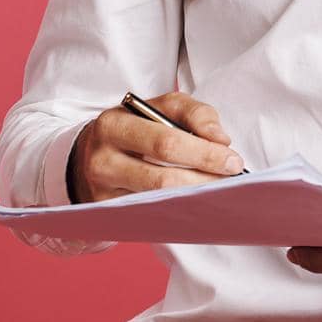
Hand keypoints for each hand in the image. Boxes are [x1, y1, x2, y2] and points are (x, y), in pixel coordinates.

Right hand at [65, 90, 245, 203]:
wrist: (87, 156)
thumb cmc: (136, 128)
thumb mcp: (160, 107)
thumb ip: (194, 114)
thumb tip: (220, 139)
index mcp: (114, 124)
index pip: (167, 140)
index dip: (204, 151)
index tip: (232, 157)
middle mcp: (103, 159)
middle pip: (163, 175)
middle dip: (204, 177)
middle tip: (233, 176)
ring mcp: (102, 190)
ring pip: (157, 199)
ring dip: (195, 195)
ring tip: (221, 190)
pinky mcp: (106, 213)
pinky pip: (149, 213)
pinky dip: (178, 209)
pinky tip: (198, 203)